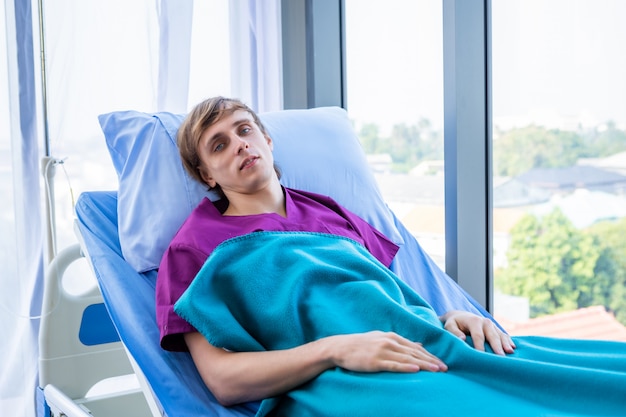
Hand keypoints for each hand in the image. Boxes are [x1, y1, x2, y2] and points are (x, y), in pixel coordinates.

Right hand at [326, 331, 447, 372]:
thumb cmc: (361, 345)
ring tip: (436, 370)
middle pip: (415, 352)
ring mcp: (382, 351)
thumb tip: (418, 344)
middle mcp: (389, 342)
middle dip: (431, 360)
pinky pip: (393, 365)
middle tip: (445, 368)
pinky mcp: (375, 361)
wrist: (340, 347)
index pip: (415, 347)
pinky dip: (405, 367)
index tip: (441, 362)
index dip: (429, 355)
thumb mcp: (381, 339)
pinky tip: (415, 370)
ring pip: (407, 359)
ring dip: (423, 364)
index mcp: (392, 336)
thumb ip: (400, 342)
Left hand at [439, 310, 515, 354]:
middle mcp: (485, 321)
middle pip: (492, 335)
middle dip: (496, 346)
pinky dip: (508, 341)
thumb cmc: (454, 323)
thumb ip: (454, 332)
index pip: (478, 335)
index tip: (482, 356)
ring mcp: (491, 325)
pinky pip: (503, 335)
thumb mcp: (449, 325)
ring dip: (505, 343)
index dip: (480, 346)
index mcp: (473, 321)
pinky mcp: (495, 328)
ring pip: (500, 335)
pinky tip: (512, 348)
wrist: (460, 316)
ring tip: (510, 352)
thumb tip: (462, 339)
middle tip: (501, 357)